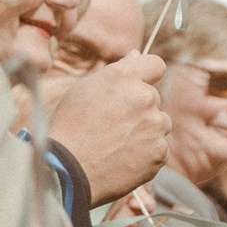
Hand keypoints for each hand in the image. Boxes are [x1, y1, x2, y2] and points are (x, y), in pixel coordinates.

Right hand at [46, 50, 169, 197]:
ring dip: (146, 130)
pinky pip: (160, 147)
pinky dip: (147, 153)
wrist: (67, 170)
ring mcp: (155, 126)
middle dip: (139, 107)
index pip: (156, 64)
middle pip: (154, 97)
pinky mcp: (160, 152)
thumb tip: (136, 55)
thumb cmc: (69, 127)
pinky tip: (123, 158)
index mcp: (124, 77)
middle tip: (113, 124)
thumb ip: (116, 71)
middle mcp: (145, 97)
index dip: (147, 74)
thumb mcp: (84, 89)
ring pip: (160, 123)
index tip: (138, 85)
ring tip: (117, 143)